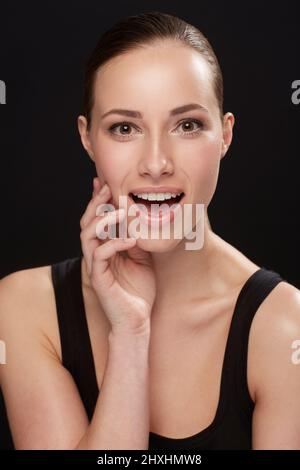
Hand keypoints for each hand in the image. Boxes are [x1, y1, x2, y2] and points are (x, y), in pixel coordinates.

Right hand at [80, 177, 155, 334]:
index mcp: (105, 248)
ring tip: (121, 212)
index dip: (98, 201)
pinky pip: (100, 255)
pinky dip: (114, 243)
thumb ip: (138, 239)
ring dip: (104, 220)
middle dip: (96, 203)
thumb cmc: (139, 290)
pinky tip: (130, 239)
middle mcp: (96, 254)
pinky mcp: (98, 278)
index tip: (105, 183)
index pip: (96, 220)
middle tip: (107, 188)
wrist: (137, 320)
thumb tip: (140, 218)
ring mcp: (95, 266)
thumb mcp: (143, 258)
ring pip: (88, 235)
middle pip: (87, 222)